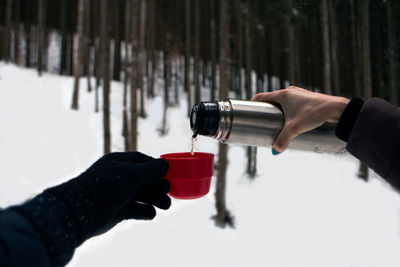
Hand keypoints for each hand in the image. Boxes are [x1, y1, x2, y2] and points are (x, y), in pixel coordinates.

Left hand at [45, 152, 170, 244]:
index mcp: (119, 163)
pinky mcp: (118, 212)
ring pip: (142, 195)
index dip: (157, 166)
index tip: (170, 172)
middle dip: (158, 185)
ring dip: (156, 199)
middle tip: (169, 190)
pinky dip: (144, 212)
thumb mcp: (131, 174)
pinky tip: (150, 213)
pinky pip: (136, 210)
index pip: (142, 160)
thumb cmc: (105, 187)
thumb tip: (166, 165)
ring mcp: (119, 195)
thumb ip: (151, 169)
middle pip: (145, 179)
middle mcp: (119, 177)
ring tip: (166, 206)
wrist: (79, 213)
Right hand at [251, 86, 348, 153]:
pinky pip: (292, 103)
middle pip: (272, 99)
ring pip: (283, 101)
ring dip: (277, 109)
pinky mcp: (307, 99)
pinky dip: (287, 110)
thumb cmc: (315, 113)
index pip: (262, 96)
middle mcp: (290, 92)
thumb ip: (283, 139)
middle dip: (265, 109)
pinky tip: (290, 119)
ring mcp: (299, 95)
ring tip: (274, 121)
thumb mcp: (295, 128)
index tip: (248, 110)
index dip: (253, 103)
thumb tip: (275, 151)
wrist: (336, 108)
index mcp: (283, 94)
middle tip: (261, 119)